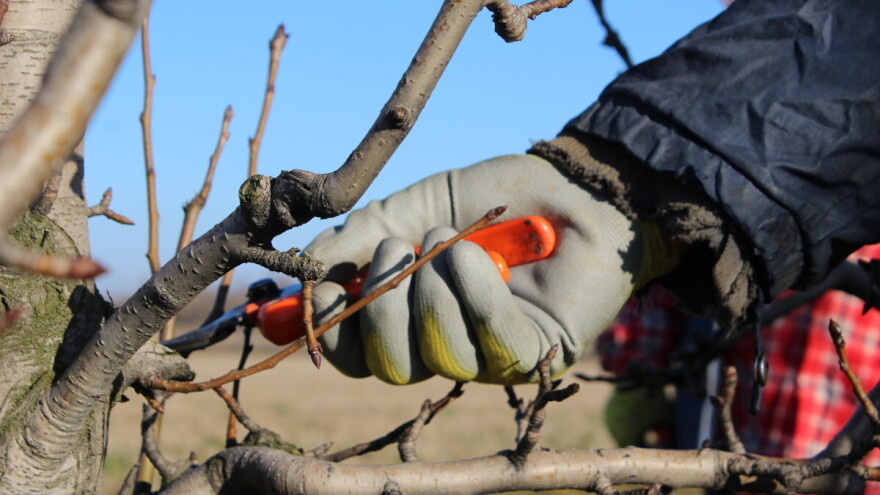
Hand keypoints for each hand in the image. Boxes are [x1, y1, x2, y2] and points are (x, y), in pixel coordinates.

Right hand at [305, 154, 677, 384]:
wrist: (570, 184)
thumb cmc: (493, 198)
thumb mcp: (414, 207)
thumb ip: (360, 237)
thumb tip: (307, 268)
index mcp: (410, 316)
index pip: (358, 356)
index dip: (334, 331)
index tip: (328, 288)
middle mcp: (445, 343)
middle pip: (392, 368)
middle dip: (384, 307)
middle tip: (399, 249)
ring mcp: (490, 355)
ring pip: (440, 357)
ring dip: (434, 291)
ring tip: (450, 241)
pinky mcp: (535, 352)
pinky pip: (491, 344)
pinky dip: (474, 294)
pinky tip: (475, 255)